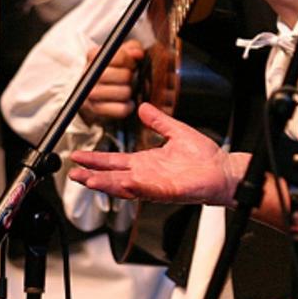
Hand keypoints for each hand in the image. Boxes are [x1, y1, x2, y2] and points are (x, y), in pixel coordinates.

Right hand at [69, 103, 246, 205]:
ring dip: (107, 184)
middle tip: (74, 173)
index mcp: (146, 162)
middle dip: (93, 176)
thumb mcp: (176, 131)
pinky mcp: (169, 192)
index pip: (114, 162)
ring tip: (90, 180)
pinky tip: (123, 181)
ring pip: (126, 186)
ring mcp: (156, 186)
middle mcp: (147, 176)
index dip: (95, 160)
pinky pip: (149, 190)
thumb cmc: (204, 157)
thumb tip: (142, 107)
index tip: (78, 157)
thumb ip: (158, 121)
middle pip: (113, 177)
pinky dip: (135, 186)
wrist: (223, 170)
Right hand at [79, 40, 143, 123]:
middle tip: (130, 78)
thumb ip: (132, 48)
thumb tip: (138, 53)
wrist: (91, 91)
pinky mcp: (96, 109)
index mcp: (94, 56)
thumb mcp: (120, 53)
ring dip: (130, 91)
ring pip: (125, 92)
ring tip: (126, 89)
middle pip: (125, 75)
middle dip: (131, 77)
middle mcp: (89, 74)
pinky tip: (126, 102)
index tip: (132, 64)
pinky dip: (129, 106)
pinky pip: (123, 109)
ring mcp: (90, 93)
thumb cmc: (111, 69)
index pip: (121, 57)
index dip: (132, 61)